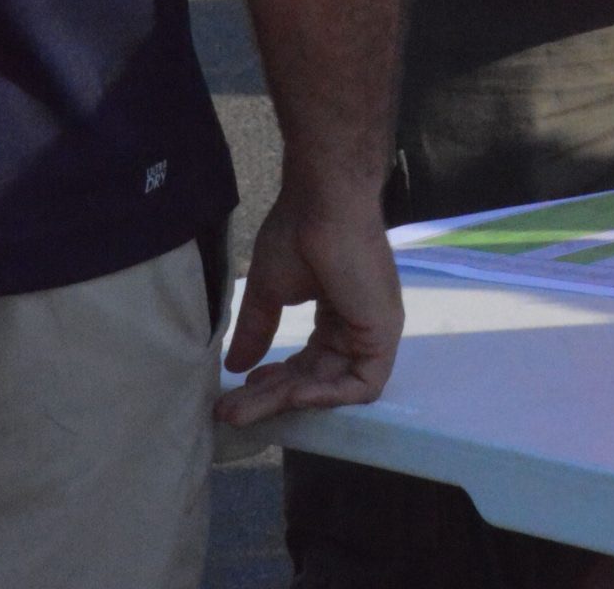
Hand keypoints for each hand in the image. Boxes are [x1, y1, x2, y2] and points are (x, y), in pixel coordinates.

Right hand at [215, 181, 403, 426]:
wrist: (324, 201)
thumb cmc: (299, 232)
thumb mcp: (270, 288)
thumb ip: (258, 328)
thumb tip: (235, 367)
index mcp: (337, 313)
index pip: (307, 363)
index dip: (275, 382)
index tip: (239, 390)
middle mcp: (357, 325)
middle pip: (315, 379)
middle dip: (271, 399)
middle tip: (230, 412)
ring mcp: (373, 330)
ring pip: (332, 387)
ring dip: (288, 402)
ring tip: (244, 409)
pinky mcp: (384, 334)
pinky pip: (361, 386)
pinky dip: (327, 397)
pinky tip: (291, 396)